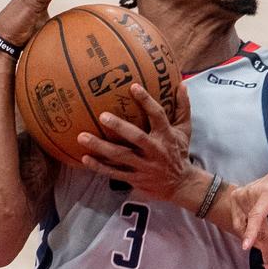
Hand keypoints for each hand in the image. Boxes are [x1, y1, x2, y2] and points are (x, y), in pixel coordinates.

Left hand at [77, 83, 192, 200]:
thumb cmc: (179, 152)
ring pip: (121, 156)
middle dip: (119, 127)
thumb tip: (181, 85)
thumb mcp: (185, 130)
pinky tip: (85, 159)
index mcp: (166, 135)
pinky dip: (99, 167)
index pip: (158, 115)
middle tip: (102, 116)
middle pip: (137, 137)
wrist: (180, 184)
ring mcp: (144, 165)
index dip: (147, 101)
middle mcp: (155, 150)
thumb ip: (183, 108)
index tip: (134, 87)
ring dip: (101, 147)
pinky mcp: (135, 178)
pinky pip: (115, 172)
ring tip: (82, 137)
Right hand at [231, 166, 267, 257]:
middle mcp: (250, 195)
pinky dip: (254, 235)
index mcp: (267, 193)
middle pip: (255, 227)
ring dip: (262, 242)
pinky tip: (264, 243)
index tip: (246, 246)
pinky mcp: (236, 202)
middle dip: (265, 249)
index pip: (258, 214)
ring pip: (248, 228)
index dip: (252, 230)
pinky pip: (242, 225)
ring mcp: (240, 199)